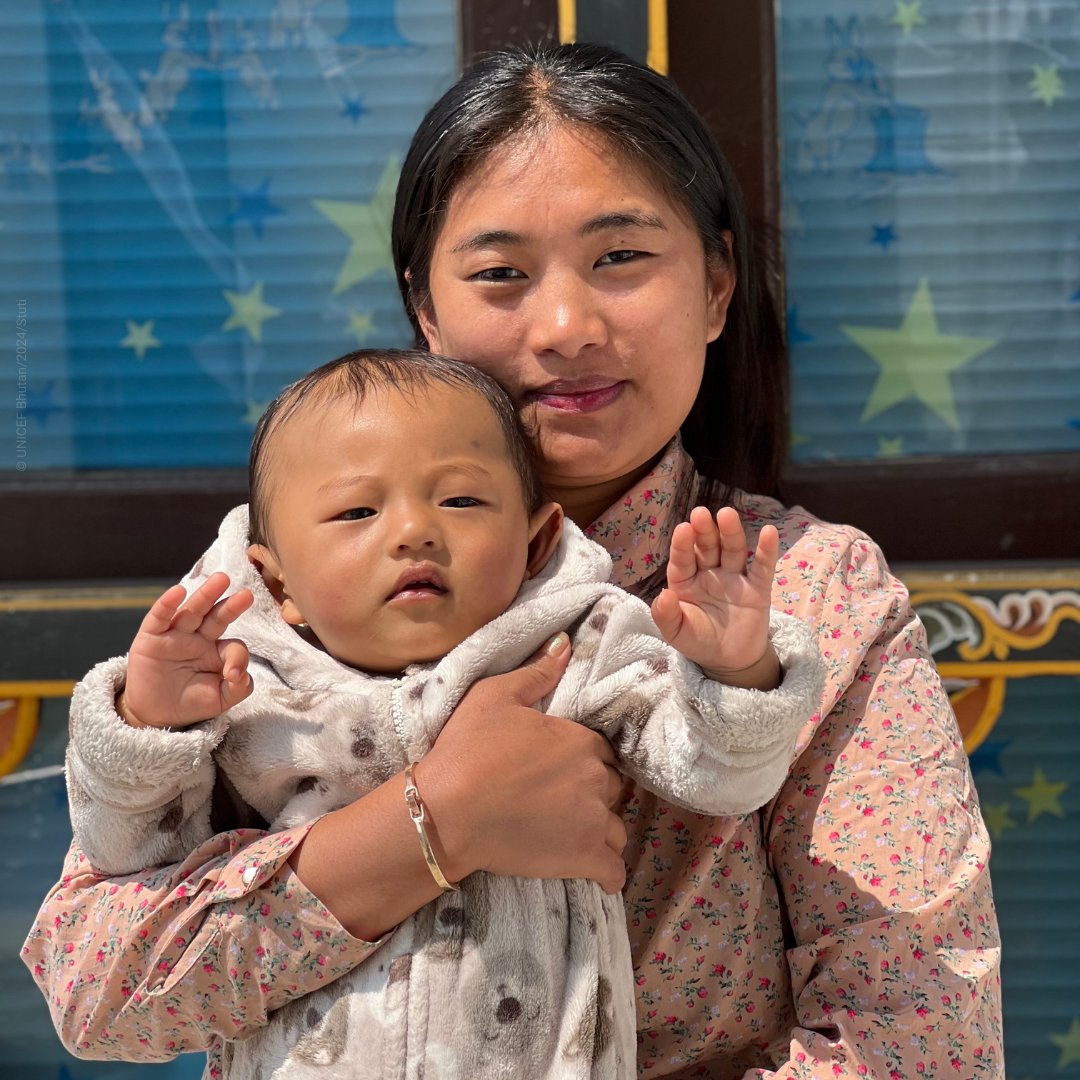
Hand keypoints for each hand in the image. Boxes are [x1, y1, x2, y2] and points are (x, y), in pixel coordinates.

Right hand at [120, 572, 254, 728]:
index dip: (237, 660)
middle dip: (231, 606)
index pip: (233, 647)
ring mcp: (175, 635)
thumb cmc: (190, 702)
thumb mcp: (220, 699)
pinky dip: (167, 604)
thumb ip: (238, 688)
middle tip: (247, 594)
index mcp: (218, 650)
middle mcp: (199, 637)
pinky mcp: (151, 637)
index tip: (233, 677)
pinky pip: (160, 617)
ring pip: (192, 611)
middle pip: (217, 617)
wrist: (154, 714)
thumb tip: (242, 676)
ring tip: (222, 580)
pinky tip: (178, 592)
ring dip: (206, 595)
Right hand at [419, 634, 628, 893]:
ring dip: (601, 830)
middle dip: (593, 791)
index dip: (583, 758)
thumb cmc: (468, 749)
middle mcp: (596, 778)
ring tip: (572, 833)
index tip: (560, 768)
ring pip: (616, 828)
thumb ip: (536, 672)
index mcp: (580, 740)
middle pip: (610, 786)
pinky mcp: (584, 859)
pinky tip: (595, 871)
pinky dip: (607, 872)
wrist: (447, 811)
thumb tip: (565, 643)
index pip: (600, 749)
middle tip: (561, 800)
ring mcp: (594, 821)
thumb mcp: (495, 696)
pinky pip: (613, 871)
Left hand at [650, 506, 779, 686]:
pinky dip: (766, 551)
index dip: (683, 545)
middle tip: (701, 513)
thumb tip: (662, 595)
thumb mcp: (677, 633)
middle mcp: (709, 573)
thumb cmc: (698, 640)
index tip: (683, 529)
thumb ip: (666, 616)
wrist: (730, 661)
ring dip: (730, 532)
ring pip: (732, 551)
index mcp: (686, 581)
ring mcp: (734, 578)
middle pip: (707, 547)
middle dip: (705, 531)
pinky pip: (762, 568)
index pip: (683, 559)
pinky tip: (769, 532)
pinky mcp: (758, 589)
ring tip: (727, 515)